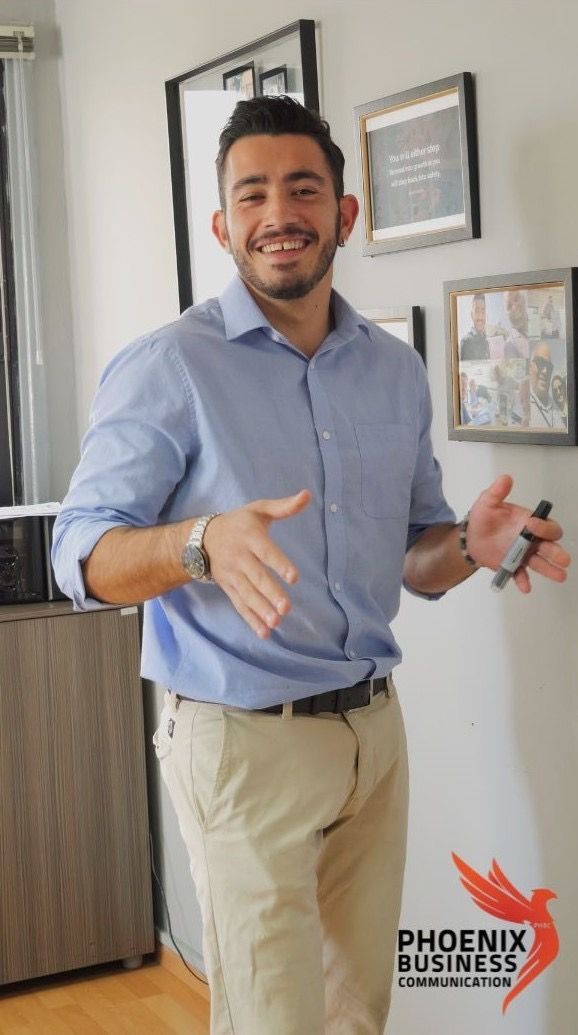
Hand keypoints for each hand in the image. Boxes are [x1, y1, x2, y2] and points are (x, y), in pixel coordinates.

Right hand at [203, 490, 310, 636]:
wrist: (202, 538)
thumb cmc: (239, 523)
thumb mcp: (258, 510)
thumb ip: (283, 506)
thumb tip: (307, 495)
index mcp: (249, 536)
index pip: (266, 551)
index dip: (280, 564)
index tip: (294, 577)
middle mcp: (239, 557)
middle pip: (256, 577)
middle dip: (270, 593)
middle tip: (286, 608)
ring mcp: (232, 575)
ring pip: (247, 594)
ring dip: (261, 609)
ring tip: (276, 622)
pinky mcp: (229, 588)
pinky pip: (240, 605)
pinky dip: (251, 619)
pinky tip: (264, 632)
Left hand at [466, 475, 570, 592]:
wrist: (470, 537)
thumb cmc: (484, 517)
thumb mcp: (487, 502)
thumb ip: (497, 492)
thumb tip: (506, 478)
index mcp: (529, 523)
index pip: (546, 526)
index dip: (543, 527)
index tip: (531, 525)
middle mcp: (531, 540)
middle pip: (550, 546)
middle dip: (557, 552)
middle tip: (563, 559)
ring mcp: (523, 554)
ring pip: (541, 562)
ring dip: (550, 570)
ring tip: (560, 576)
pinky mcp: (512, 566)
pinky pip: (520, 574)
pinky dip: (523, 580)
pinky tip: (525, 587)